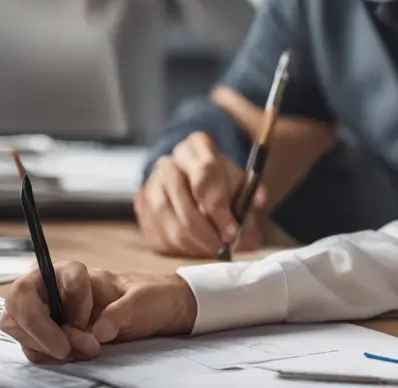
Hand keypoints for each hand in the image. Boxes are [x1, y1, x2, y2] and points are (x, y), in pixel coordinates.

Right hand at [0, 261, 195, 363]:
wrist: (159, 313)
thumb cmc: (151, 297)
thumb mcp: (143, 300)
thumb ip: (121, 311)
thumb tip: (99, 330)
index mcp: (74, 272)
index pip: (51, 274)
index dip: (66, 299)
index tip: (86, 319)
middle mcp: (54, 290)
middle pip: (20, 302)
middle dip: (40, 328)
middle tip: (67, 348)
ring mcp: (47, 313)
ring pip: (19, 327)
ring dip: (45, 345)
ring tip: (83, 350)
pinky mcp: (48, 335)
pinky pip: (32, 346)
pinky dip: (47, 355)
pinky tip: (73, 355)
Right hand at [135, 132, 267, 256]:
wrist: (197, 180)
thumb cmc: (223, 183)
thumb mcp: (242, 185)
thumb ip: (251, 198)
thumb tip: (257, 213)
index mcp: (197, 145)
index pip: (205, 173)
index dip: (218, 208)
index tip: (232, 233)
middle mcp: (169, 161)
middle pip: (180, 194)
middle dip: (202, 228)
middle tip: (220, 248)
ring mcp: (150, 181)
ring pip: (164, 214)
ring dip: (189, 240)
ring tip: (210, 251)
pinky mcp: (141, 203)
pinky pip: (153, 228)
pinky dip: (175, 245)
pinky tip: (194, 249)